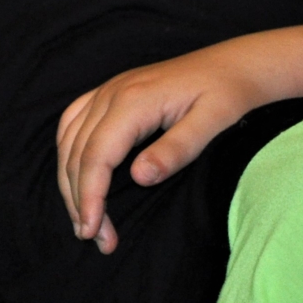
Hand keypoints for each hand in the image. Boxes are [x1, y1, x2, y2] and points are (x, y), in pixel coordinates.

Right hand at [56, 50, 264, 253]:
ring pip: (68, 141)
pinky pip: (73, 124)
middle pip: (77, 153)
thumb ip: (177, 149)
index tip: (93, 230)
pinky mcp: (110, 93)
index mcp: (134, 100)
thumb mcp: (214, 121)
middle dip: (80, 200)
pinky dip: (69, 155)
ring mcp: (108, 90)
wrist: (234, 64)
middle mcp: (112, 92)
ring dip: (70, 182)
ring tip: (86, 220)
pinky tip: (77, 178)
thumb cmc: (228, 92)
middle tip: (96, 239)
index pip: (96, 156)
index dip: (90, 196)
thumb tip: (139, 178)